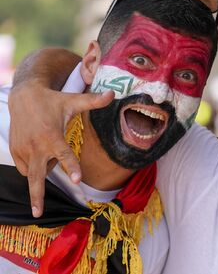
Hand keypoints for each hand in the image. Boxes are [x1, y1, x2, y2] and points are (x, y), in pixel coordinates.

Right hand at [8, 80, 113, 216]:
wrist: (23, 97)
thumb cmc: (52, 100)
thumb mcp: (73, 101)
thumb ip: (94, 101)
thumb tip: (113, 93)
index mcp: (52, 136)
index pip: (64, 154)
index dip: (71, 167)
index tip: (77, 180)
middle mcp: (36, 145)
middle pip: (37, 176)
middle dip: (37, 195)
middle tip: (38, 213)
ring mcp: (23, 150)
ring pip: (37, 171)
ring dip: (44, 168)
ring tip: (48, 143)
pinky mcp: (15, 152)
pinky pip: (27, 168)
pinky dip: (35, 165)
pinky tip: (39, 148)